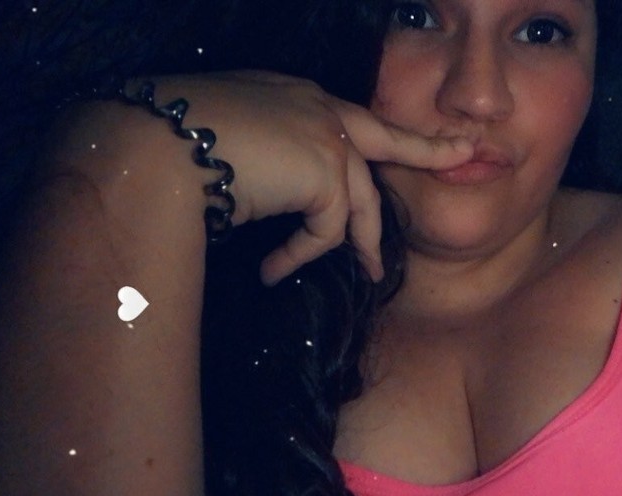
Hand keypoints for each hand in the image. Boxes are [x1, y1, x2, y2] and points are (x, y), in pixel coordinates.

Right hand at [149, 71, 472, 284]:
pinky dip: (299, 255)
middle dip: (431, 150)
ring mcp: (326, 136)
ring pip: (361, 202)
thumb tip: (267, 187)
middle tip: (465, 154)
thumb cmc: (170, 142)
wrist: (156, 145)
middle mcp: (317, 108)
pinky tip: (271, 270)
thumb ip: (264, 154)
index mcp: (295, 96)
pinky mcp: (326, 171)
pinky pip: (326, 230)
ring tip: (366, 273)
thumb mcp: (224, 141)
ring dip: (359, 244)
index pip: (351, 121)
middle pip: (386, 140)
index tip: (406, 141)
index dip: (378, 138)